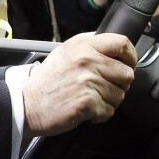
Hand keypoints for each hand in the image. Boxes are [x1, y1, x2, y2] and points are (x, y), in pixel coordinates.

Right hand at [22, 33, 136, 135]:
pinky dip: (100, 114)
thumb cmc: (46, 81)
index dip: (131, 56)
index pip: (122, 44)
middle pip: (126, 73)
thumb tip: (110, 44)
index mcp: (83, 46)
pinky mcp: (88, 102)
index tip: (128, 64)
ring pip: (120, 94)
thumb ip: (87, 45)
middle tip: (105, 88)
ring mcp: (89, 82)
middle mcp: (87, 61)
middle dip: (119, 85)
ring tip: (91, 99)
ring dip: (109, 101)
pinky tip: (87, 110)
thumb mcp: (64, 52)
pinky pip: (110, 110)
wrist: (27, 104)